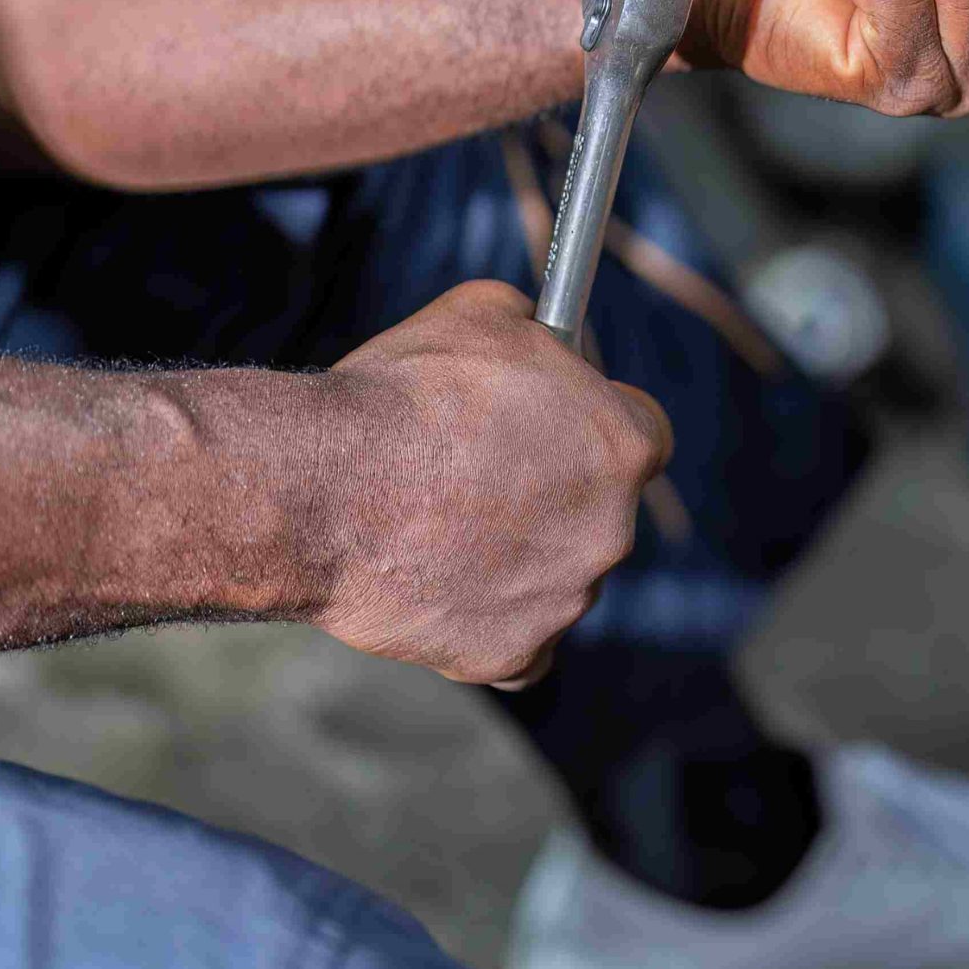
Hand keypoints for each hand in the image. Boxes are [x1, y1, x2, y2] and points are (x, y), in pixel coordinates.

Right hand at [300, 281, 670, 686]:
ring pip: (558, 578)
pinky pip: (522, 647)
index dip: (596, 425)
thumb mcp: (481, 313)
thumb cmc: (402, 396)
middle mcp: (610, 530)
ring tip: (443, 530)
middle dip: (554, 496)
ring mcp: (564, 600)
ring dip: (519, 560)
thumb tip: (534, 328)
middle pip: (599, 512)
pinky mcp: (511, 655)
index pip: (643, 435)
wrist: (324, 486)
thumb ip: (530, 326)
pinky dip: (493, 625)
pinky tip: (453, 593)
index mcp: (622, 446)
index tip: (562, 426)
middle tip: (487, 479)